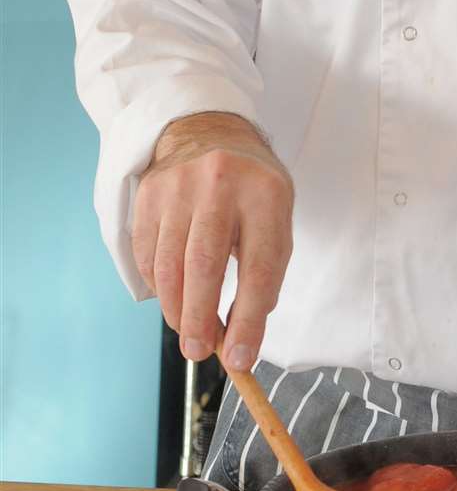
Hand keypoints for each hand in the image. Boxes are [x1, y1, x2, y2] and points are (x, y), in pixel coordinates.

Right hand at [132, 112, 293, 370]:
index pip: (259, 267)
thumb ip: (265, 274)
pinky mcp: (149, 193)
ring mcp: (179, 185)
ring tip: (186, 331)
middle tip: (199, 352)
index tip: (240, 358)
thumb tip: (239, 338)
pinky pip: (147, 253)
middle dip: (200, 318)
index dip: (249, 319)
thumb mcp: (276, 218)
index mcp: (266, 193)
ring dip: (176, 308)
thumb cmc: (252, 190)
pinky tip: (171, 295)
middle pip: (204, 264)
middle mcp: (220, 183)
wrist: (211, 132)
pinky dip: (158, 285)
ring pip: (169, 263)